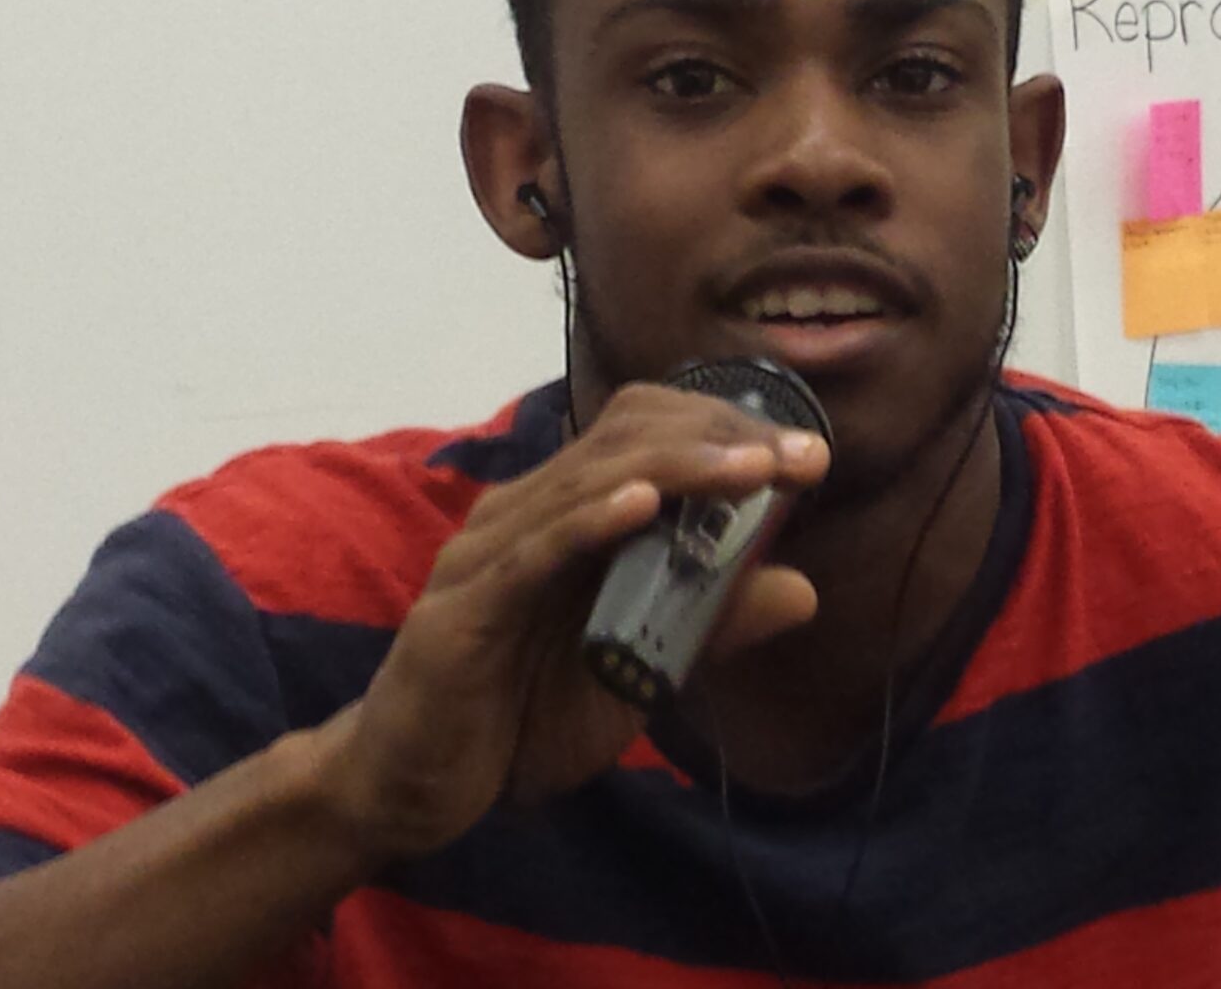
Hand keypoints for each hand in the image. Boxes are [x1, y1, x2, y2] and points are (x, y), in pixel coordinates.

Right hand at [303, 383, 828, 861]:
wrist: (414, 790)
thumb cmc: (521, 721)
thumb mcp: (638, 674)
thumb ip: (707, 627)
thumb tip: (800, 589)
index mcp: (563, 515)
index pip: (642, 433)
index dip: (722, 430)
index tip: (806, 456)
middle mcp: (521, 515)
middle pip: (622, 438)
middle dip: (718, 439)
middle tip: (797, 458)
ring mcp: (486, 555)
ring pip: (585, 483)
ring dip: (677, 470)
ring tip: (751, 470)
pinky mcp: (461, 610)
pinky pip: (531, 552)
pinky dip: (589, 522)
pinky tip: (643, 507)